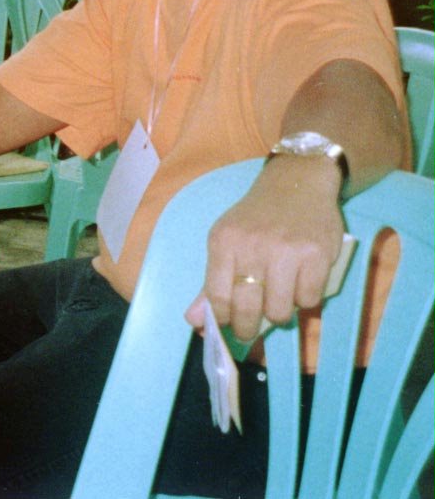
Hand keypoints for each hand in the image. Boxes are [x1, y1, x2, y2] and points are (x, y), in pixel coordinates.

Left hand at [185, 155, 343, 342]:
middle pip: (247, 308)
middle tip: (250, 330)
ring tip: (279, 302)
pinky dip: (305, 300)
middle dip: (247, 328)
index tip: (228, 327)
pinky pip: (309, 299)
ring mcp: (286, 251)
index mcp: (223, 242)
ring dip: (279, 314)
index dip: (222, 320)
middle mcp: (252, 246)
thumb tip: (195, 322)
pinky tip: (301, 285)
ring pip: (280, 310)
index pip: (217, 296)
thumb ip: (211, 283)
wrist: (296, 183)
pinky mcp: (317, 254)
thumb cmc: (256, 218)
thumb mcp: (226, 241)